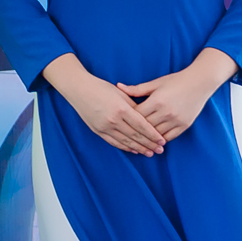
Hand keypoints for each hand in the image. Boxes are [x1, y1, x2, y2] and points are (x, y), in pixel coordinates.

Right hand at [43, 58, 165, 155]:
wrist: (78, 89)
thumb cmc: (100, 87)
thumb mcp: (120, 93)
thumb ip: (133, 106)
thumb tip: (146, 118)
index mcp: (121, 108)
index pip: (141, 125)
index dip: (153, 135)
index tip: (162, 141)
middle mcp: (113, 120)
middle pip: (135, 135)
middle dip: (149, 144)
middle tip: (160, 150)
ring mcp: (104, 127)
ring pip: (126, 141)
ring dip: (139, 148)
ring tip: (150, 153)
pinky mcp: (98, 131)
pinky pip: (114, 142)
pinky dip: (125, 147)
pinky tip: (134, 150)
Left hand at [124, 52, 235, 140]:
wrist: (200, 82)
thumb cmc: (176, 80)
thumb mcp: (156, 83)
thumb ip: (137, 89)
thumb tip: (118, 86)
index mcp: (157, 101)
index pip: (137, 115)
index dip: (128, 118)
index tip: (121, 120)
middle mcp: (166, 112)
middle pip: (145, 126)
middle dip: (136, 130)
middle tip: (126, 133)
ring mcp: (176, 120)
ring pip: (156, 134)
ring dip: (147, 137)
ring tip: (138, 140)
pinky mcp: (184, 125)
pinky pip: (169, 137)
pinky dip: (160, 140)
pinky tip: (153, 141)